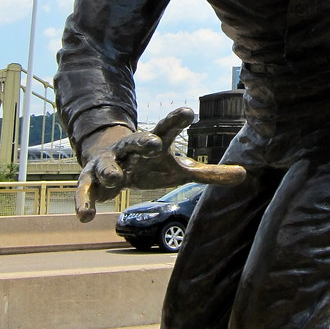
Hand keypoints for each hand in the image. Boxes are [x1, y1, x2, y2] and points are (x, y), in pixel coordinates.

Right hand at [75, 107, 245, 221]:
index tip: (188, 112)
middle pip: (137, 142)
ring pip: (108, 164)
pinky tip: (84, 216)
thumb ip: (209, 173)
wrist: (109, 158)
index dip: (176, 121)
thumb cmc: (151, 165)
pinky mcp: (91, 179)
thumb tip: (244, 174)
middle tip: (155, 143)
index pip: (167, 130)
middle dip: (144, 141)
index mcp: (153, 144)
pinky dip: (84, 201)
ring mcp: (109, 163)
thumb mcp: (179, 170)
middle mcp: (130, 150)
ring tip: (116, 178)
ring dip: (112, 170)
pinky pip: (86, 189)